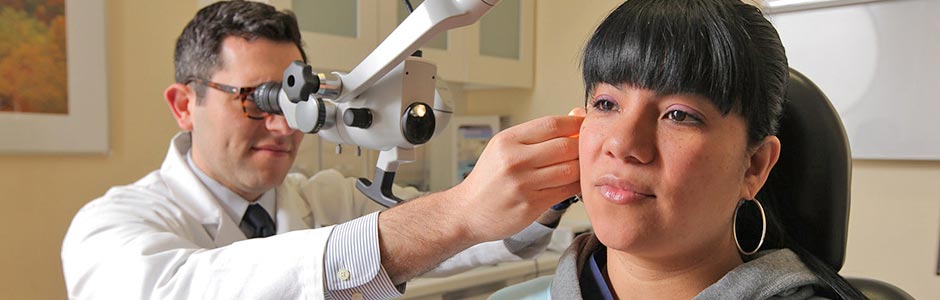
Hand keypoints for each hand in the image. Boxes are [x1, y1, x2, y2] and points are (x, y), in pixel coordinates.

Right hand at [450, 113, 583, 241]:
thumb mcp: (505, 148)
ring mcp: (522, 184)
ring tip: (583, 167)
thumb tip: (575, 116)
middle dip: (582, 147)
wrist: (467, 211)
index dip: (576, 123)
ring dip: (582, 168)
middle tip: (588, 149)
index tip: (586, 126)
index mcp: (507, 141)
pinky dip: (577, 186)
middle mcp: (514, 160)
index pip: (552, 125)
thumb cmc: (489, 179)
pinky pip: (566, 191)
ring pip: (570, 170)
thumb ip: (539, 134)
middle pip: (565, 146)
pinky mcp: (531, 205)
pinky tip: (576, 183)